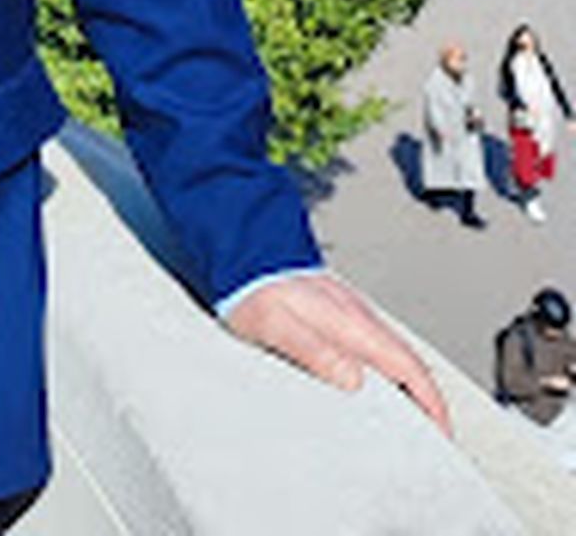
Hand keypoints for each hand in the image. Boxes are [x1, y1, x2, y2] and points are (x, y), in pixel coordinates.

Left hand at [226, 272, 451, 435]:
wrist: (241, 250)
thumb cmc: (254, 287)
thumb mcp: (277, 326)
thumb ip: (314, 352)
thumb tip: (352, 379)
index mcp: (351, 323)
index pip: (410, 366)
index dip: (432, 402)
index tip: (442, 431)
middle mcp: (356, 317)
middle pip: (408, 364)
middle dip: (427, 401)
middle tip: (432, 434)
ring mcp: (348, 315)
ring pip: (393, 355)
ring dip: (409, 388)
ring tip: (411, 421)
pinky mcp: (336, 315)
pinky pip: (374, 349)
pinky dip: (388, 374)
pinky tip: (375, 387)